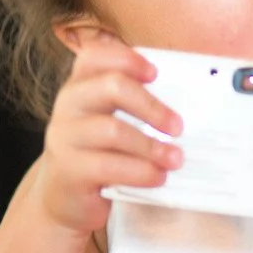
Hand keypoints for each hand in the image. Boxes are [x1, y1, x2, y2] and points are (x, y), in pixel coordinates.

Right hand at [35, 30, 183, 234]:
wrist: (65, 196)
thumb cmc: (99, 152)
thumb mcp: (110, 121)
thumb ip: (135, 106)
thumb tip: (187, 106)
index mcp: (81, 85)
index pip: (96, 56)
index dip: (127, 59)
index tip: (155, 73)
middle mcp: (69, 105)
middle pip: (111, 87)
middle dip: (151, 106)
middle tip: (178, 127)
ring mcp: (65, 137)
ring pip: (113, 130)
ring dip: (151, 145)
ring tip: (175, 159)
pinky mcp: (68, 171)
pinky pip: (109, 166)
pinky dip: (140, 171)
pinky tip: (157, 176)